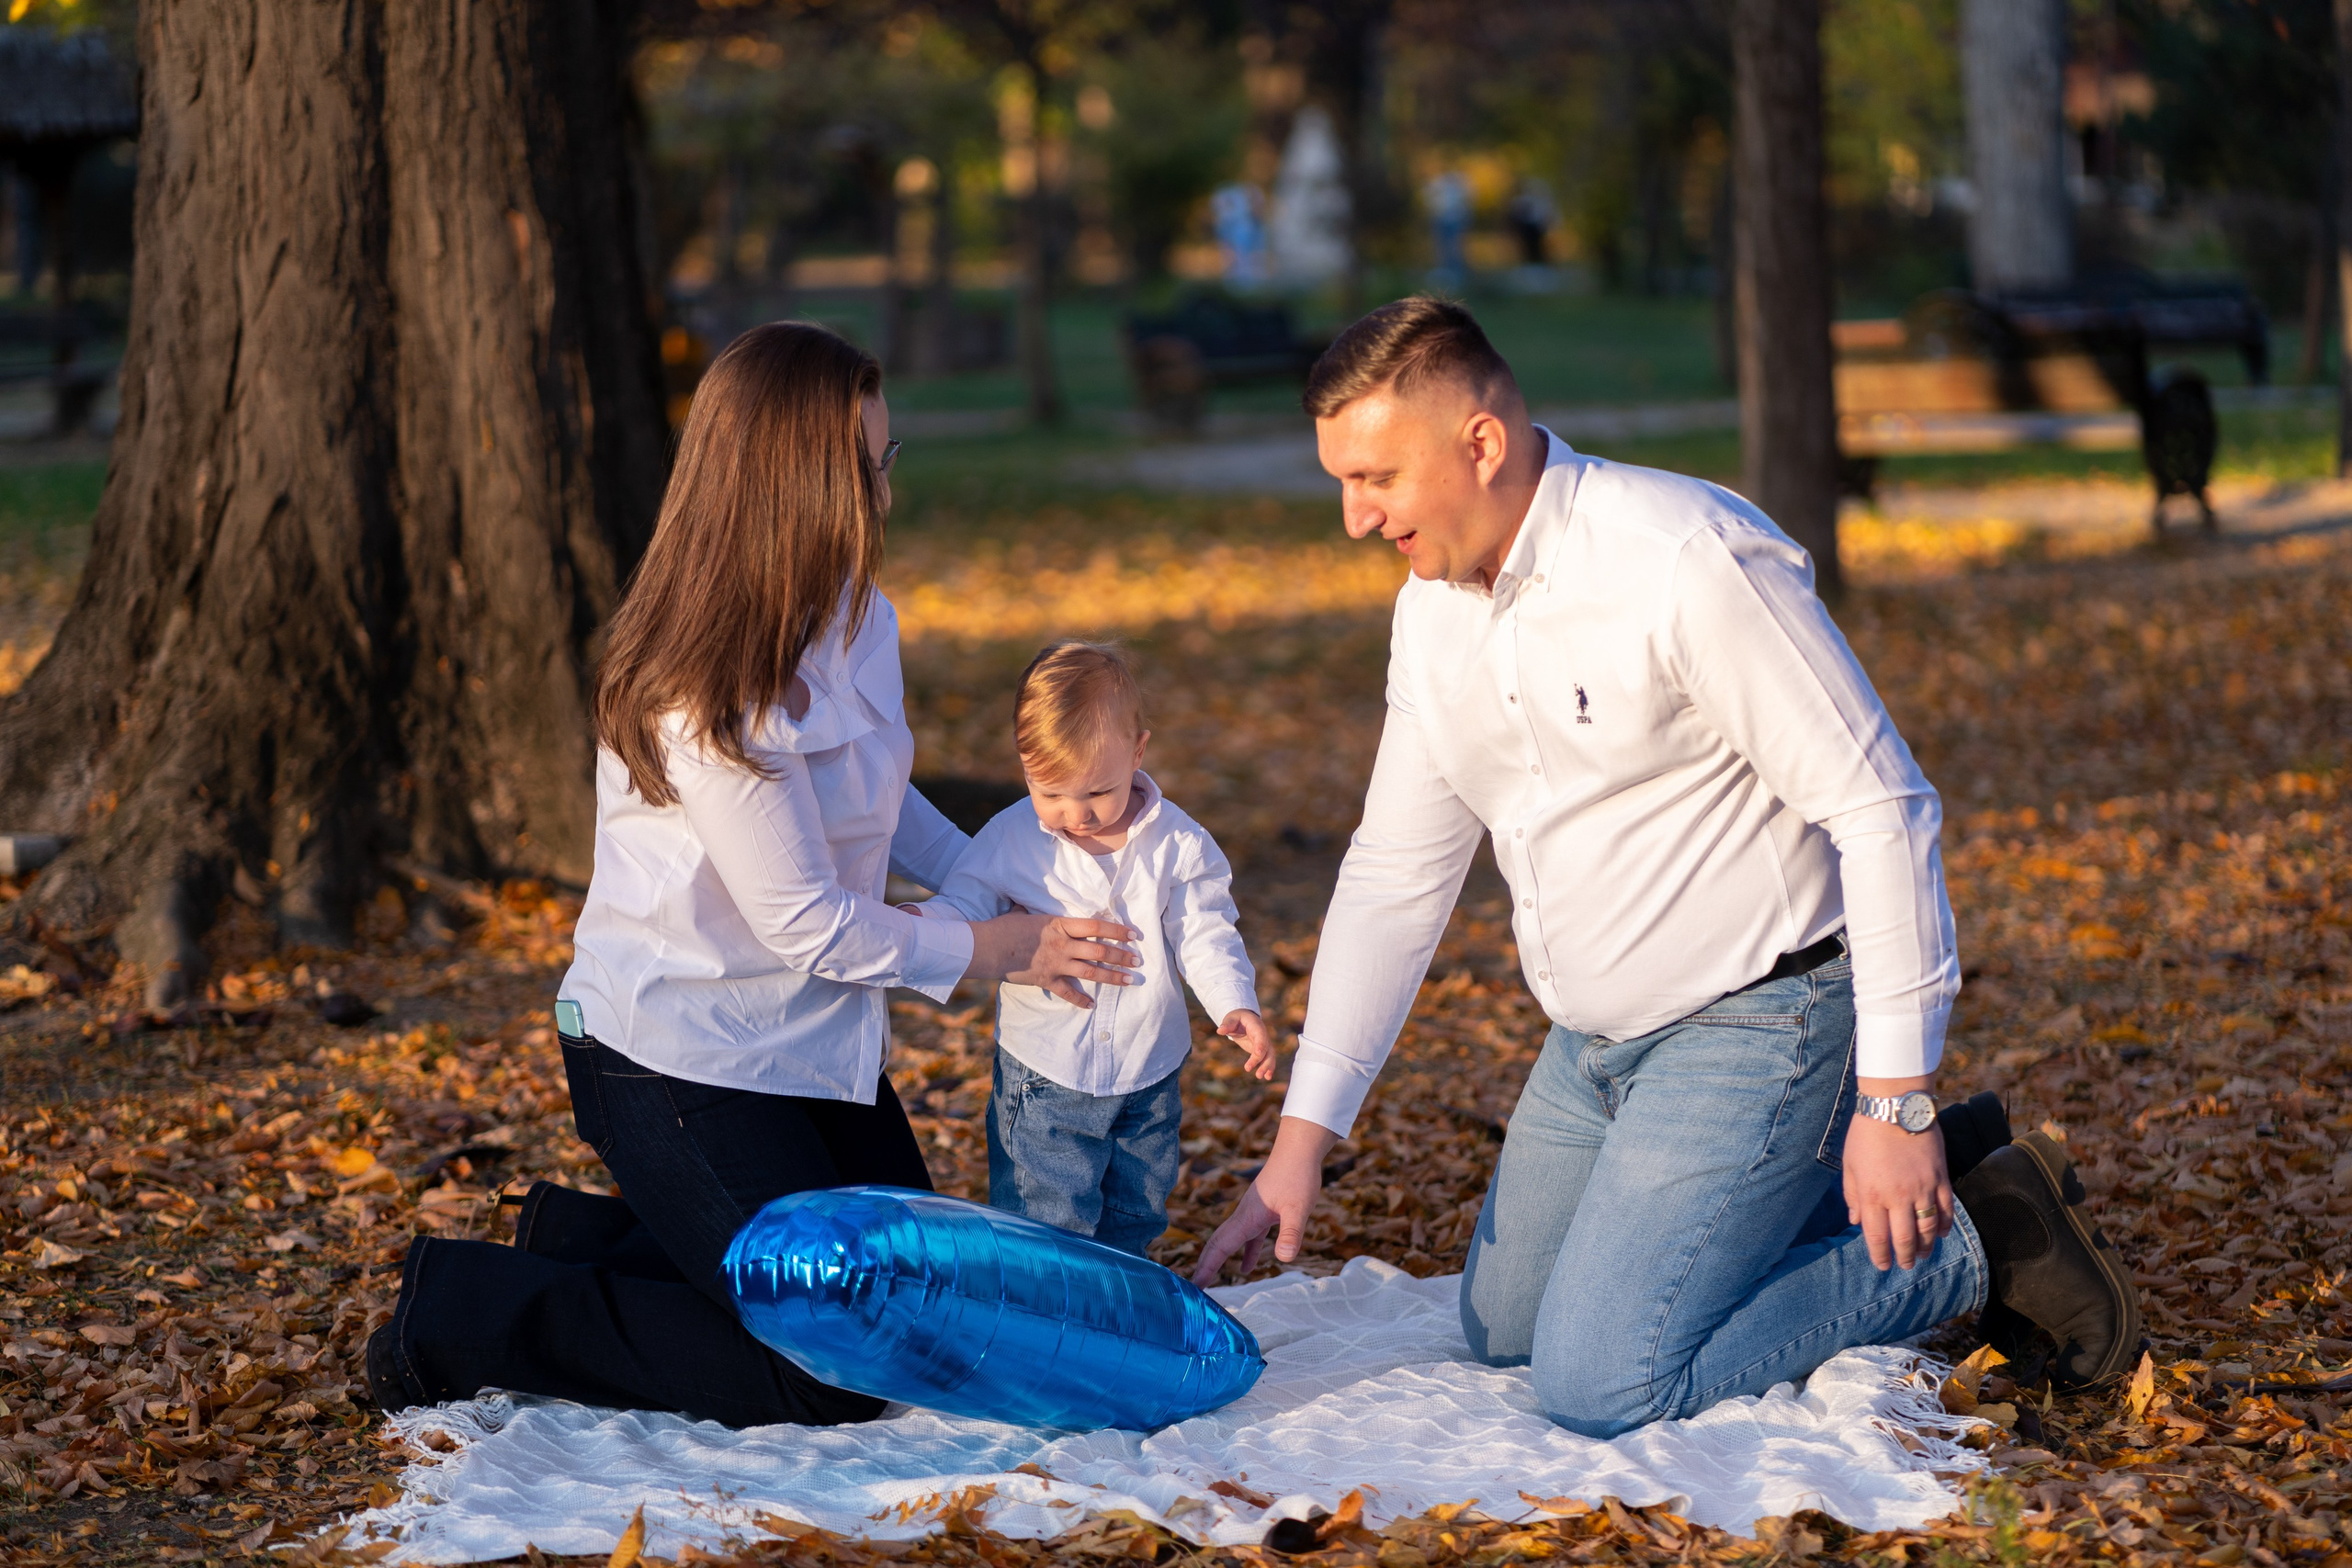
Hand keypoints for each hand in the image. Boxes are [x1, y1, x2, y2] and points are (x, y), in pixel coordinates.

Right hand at [966, 913, 1139, 1007]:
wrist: (987, 948)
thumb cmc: (1003, 927)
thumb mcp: (1022, 913)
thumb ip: (1031, 910)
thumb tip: (1024, 902)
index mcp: (1060, 925)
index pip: (1096, 926)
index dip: (1117, 931)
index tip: (1133, 935)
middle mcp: (1063, 945)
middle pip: (1099, 951)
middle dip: (1121, 956)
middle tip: (1137, 960)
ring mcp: (1056, 964)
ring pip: (1091, 972)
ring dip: (1112, 977)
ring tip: (1129, 980)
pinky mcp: (1046, 980)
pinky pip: (1068, 992)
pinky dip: (1080, 1000)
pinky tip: (1092, 1006)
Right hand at [1191, 1116, 1335, 1284]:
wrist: (1299, 1148)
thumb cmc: (1298, 1175)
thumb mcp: (1298, 1208)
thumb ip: (1291, 1233)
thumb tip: (1284, 1259)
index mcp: (1247, 1217)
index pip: (1221, 1246)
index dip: (1207, 1267)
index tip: (1195, 1286)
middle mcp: (1244, 1215)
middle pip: (1218, 1243)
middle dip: (1206, 1264)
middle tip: (1194, 1287)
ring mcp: (1253, 1212)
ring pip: (1230, 1240)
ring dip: (1220, 1259)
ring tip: (1211, 1280)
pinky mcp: (1264, 1211)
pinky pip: (1249, 1237)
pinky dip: (1246, 1252)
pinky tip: (1249, 1267)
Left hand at [1217, 1010, 1275, 1079]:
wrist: (1243, 1018)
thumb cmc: (1236, 1018)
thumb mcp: (1231, 1019)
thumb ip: (1227, 1024)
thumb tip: (1219, 1030)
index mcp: (1256, 1026)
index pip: (1261, 1036)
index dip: (1260, 1044)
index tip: (1257, 1053)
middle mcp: (1263, 1035)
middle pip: (1267, 1049)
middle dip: (1263, 1062)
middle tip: (1257, 1074)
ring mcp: (1264, 1043)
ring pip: (1269, 1056)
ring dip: (1267, 1067)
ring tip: (1261, 1077)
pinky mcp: (1261, 1050)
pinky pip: (1266, 1059)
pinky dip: (1268, 1067)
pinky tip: (1267, 1077)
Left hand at [1843, 1099, 1951, 1270]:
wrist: (1895, 1107)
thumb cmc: (1866, 1134)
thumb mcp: (1849, 1165)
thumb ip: (1852, 1195)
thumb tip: (1856, 1221)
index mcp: (1872, 1194)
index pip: (1877, 1236)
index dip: (1880, 1255)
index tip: (1882, 1265)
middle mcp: (1899, 1196)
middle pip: (1905, 1238)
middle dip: (1905, 1256)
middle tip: (1905, 1266)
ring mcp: (1923, 1188)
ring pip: (1928, 1228)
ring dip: (1926, 1246)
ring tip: (1922, 1255)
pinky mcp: (1940, 1178)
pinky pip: (1946, 1209)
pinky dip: (1944, 1225)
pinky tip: (1940, 1234)